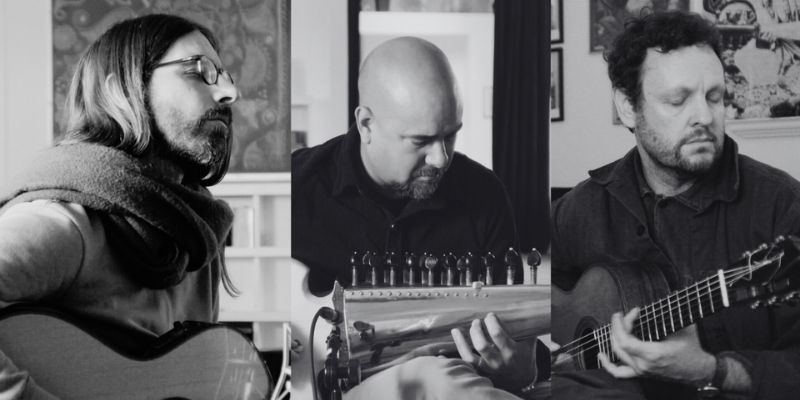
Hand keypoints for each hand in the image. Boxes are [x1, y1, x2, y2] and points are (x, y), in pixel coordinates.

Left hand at [451, 312, 535, 390]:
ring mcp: (488, 370)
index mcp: (511, 352)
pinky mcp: (480, 373)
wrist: (523, 379)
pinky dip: (459, 348)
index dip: (491, 322)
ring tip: (465, 327)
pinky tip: (455, 334)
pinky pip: (466, 362)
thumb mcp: (528, 341)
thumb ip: (524, 326)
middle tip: (477, 321)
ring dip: (464, 339)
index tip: (490, 316)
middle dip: (476, 329)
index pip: (497, 334)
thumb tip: (518, 307)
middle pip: (482, 345)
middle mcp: (498, 362)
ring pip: (470, 356)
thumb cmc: (525, 355)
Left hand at [598, 307, 714, 384]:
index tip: (626, 313)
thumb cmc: (692, 349)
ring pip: (617, 354)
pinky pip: (619, 372)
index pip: (625, 340)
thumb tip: (669, 295)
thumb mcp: (684, 328)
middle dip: (618, 327)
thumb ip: (673, 313)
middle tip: (624, 315)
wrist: (699, 371)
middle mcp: (644, 364)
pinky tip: (601, 355)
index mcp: (653, 354)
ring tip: (616, 325)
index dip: (622, 324)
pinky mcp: (641, 373)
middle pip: (619, 344)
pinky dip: (608, 364)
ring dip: (614, 338)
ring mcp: (641, 371)